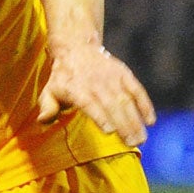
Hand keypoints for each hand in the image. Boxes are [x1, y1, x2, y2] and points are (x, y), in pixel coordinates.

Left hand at [40, 38, 154, 145]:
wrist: (77, 49)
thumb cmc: (62, 78)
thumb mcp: (48, 90)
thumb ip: (47, 107)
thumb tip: (43, 120)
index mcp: (77, 89)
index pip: (90, 104)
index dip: (101, 116)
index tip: (110, 131)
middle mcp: (97, 84)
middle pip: (113, 106)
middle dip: (124, 125)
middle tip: (133, 143)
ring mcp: (113, 79)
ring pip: (127, 101)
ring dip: (136, 120)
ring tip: (141, 139)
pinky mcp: (125, 75)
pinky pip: (137, 90)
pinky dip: (145, 105)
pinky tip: (150, 121)